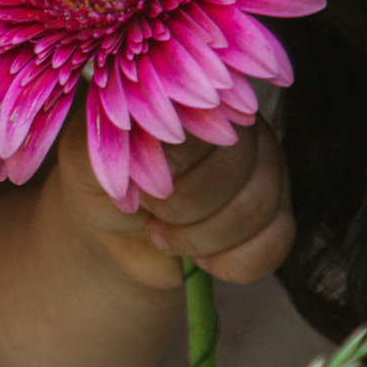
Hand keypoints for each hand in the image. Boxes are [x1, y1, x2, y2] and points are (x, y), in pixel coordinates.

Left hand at [52, 111, 294, 288]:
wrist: (113, 233)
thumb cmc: (101, 185)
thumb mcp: (90, 160)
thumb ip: (124, 143)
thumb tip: (167, 136)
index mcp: (197, 103)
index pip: (211, 124)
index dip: (176, 169)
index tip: (143, 190)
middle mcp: (241, 130)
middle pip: (242, 171)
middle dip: (185, 210)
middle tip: (151, 216)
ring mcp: (266, 172)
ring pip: (260, 209)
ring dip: (202, 240)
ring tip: (165, 235)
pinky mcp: (275, 216)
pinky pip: (276, 243)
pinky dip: (232, 263)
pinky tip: (202, 259)